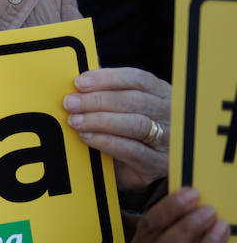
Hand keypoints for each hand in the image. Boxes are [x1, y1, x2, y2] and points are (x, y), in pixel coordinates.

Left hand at [63, 67, 169, 193]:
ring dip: (100, 120)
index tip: (80, 82)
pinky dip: (106, 141)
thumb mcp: (123, 109)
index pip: (138, 79)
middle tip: (70, 103)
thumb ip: (107, 90)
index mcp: (162, 94)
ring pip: (135, 124)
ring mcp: (169, 140)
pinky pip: (132, 150)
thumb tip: (82, 71)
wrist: (140, 171)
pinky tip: (87, 137)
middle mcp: (171, 114)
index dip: (108, 78)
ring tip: (75, 121)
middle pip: (135, 100)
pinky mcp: (158, 163)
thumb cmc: (128, 133)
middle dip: (98, 100)